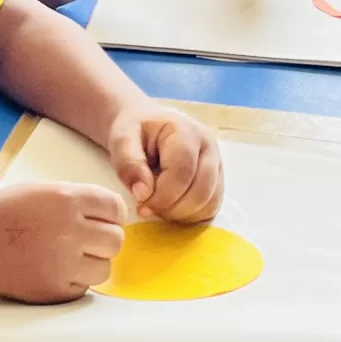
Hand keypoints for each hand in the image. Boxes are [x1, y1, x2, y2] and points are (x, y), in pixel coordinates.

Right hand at [0, 179, 129, 301]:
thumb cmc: (4, 214)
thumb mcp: (42, 191)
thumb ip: (78, 200)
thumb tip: (116, 215)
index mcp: (67, 199)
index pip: (115, 208)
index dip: (112, 216)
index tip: (104, 221)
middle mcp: (69, 229)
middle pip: (116, 240)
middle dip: (104, 241)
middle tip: (87, 242)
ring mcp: (62, 263)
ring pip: (105, 268)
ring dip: (92, 264)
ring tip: (68, 258)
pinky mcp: (54, 290)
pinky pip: (83, 288)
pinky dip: (74, 281)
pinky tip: (53, 270)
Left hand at [107, 102, 222, 222]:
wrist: (147, 125)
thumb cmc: (135, 131)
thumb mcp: (122, 140)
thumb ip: (129, 164)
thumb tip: (143, 194)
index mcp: (186, 132)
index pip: (182, 172)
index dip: (163, 196)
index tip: (141, 205)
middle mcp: (209, 146)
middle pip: (201, 191)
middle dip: (172, 209)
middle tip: (148, 209)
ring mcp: (217, 163)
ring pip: (210, 202)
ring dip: (183, 214)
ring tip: (159, 207)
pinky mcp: (218, 180)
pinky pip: (212, 207)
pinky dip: (192, 216)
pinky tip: (171, 209)